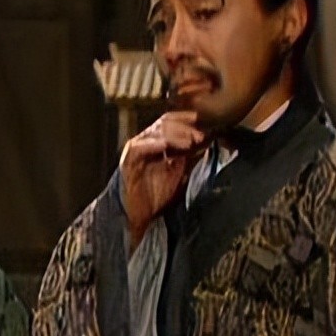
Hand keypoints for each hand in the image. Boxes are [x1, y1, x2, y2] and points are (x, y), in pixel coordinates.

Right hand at [119, 110, 206, 248]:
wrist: (137, 215)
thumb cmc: (155, 196)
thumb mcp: (179, 172)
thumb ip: (189, 156)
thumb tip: (206, 141)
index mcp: (156, 143)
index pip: (170, 122)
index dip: (186, 119)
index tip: (203, 121)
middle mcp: (145, 143)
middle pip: (164, 123)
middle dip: (184, 128)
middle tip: (200, 135)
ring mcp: (136, 150)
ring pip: (155, 132)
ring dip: (174, 135)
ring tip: (189, 142)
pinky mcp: (128, 161)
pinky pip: (140, 147)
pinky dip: (154, 144)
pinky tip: (166, 145)